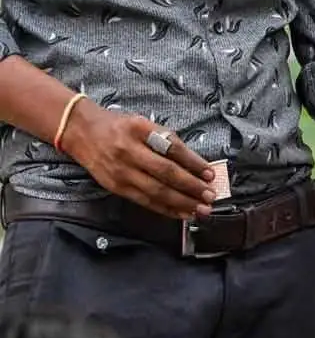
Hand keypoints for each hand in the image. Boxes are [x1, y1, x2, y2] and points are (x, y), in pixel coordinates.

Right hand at [60, 98, 215, 218]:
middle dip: (191, 187)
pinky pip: (145, 201)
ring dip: (183, 203)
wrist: (81, 131)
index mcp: (139, 130)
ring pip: (157, 191)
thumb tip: (196, 164)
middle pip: (166, 173)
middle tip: (211, 196)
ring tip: (201, 210)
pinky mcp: (117, 187)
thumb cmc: (120, 127)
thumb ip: (167, 141)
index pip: (172, 148)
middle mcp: (128, 151)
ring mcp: (121, 171)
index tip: (210, 173)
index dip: (193, 162)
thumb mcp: (143, 124)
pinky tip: (183, 214)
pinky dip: (166, 209)